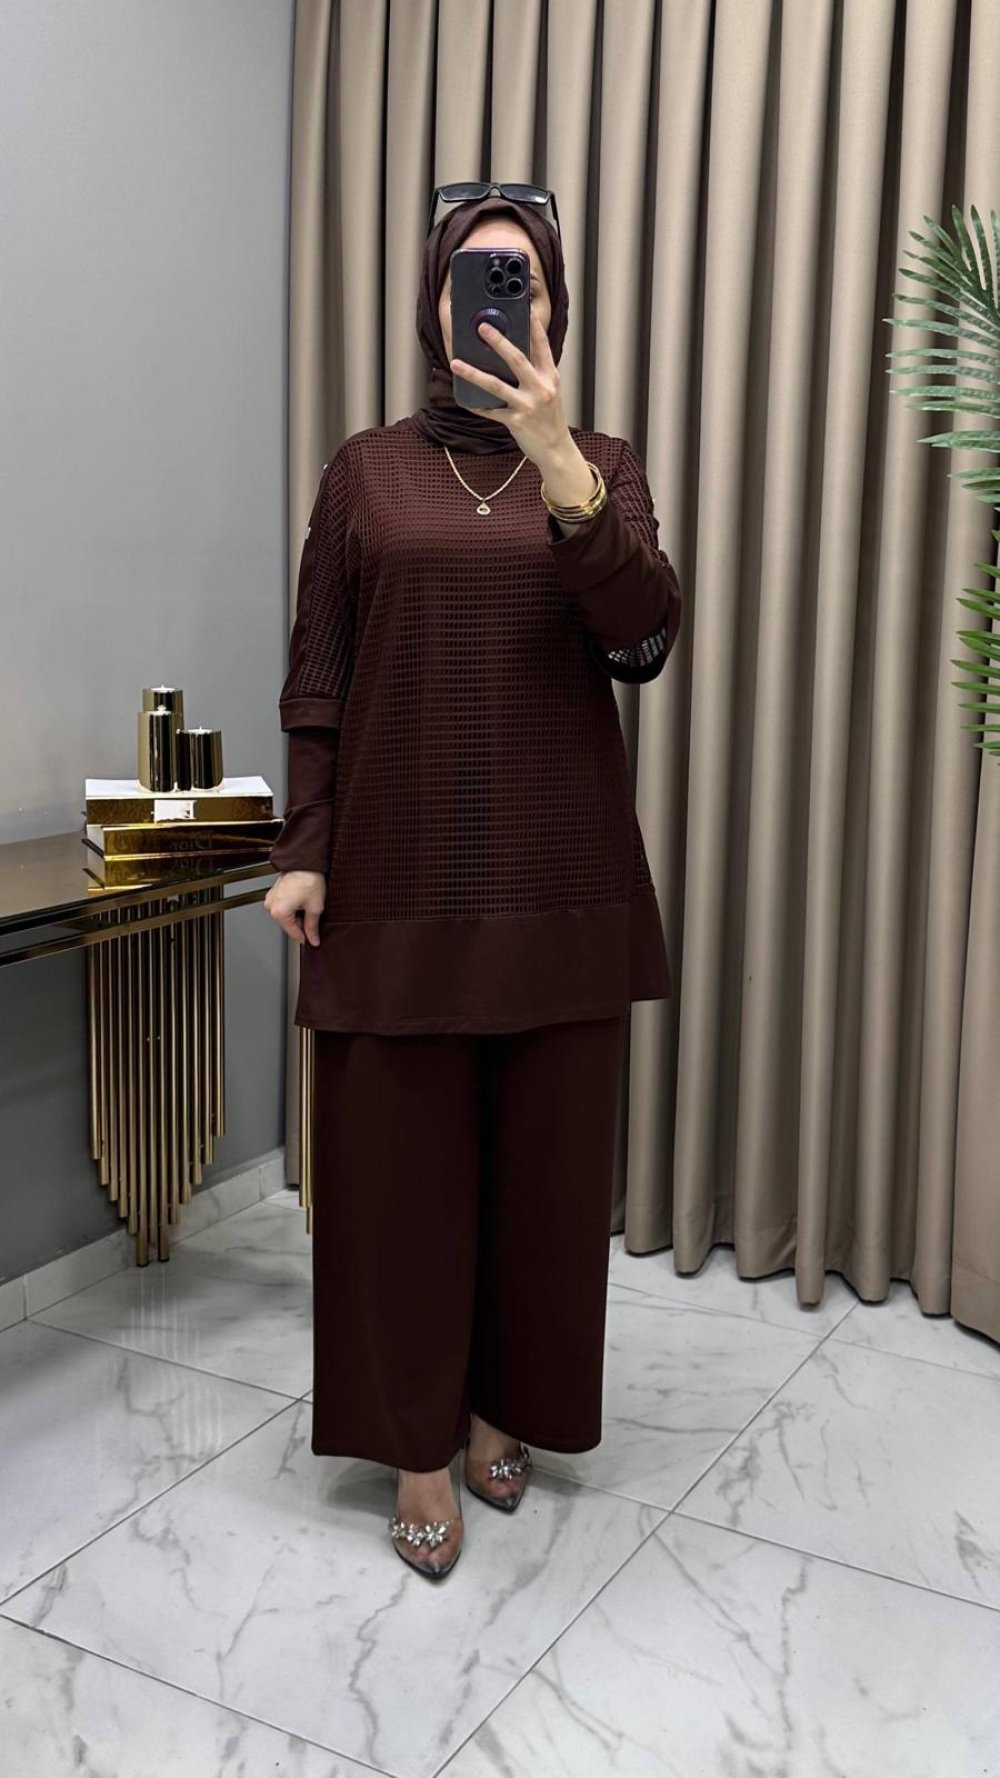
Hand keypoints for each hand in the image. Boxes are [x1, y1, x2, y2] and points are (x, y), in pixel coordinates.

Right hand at [264, 869, 325, 945]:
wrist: (306, 862)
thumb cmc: (309, 879)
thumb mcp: (314, 907)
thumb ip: (312, 927)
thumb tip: (313, 938)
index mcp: (279, 912)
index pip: (293, 933)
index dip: (305, 938)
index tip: (312, 941)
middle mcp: (272, 906)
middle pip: (288, 925)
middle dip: (301, 926)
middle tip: (314, 924)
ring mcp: (271, 898)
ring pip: (285, 915)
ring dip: (297, 916)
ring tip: (309, 909)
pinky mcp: (274, 892)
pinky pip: (283, 906)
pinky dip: (292, 908)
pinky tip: (302, 902)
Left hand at [449, 308, 571, 465]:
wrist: (556, 449)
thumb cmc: (550, 418)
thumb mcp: (550, 390)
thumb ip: (535, 372)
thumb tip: (512, 353)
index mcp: (550, 376)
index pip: (542, 345)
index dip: (533, 326)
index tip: (524, 309)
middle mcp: (541, 388)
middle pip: (517, 359)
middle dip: (498, 342)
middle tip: (481, 327)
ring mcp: (528, 405)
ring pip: (496, 385)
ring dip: (473, 373)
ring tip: (456, 363)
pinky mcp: (516, 422)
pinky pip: (491, 411)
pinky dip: (477, 405)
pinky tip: (464, 399)